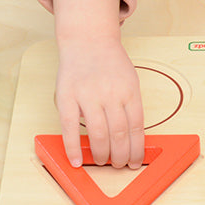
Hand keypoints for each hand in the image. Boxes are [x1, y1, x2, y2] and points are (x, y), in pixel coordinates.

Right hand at [54, 34, 143, 168]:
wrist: (88, 40)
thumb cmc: (110, 63)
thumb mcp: (130, 80)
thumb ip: (130, 105)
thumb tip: (133, 138)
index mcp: (130, 90)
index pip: (137, 127)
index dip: (137, 149)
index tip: (136, 161)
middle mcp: (110, 93)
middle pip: (119, 134)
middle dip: (121, 156)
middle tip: (119, 165)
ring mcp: (88, 94)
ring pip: (98, 134)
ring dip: (101, 154)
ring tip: (102, 161)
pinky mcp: (67, 96)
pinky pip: (70, 127)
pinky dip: (73, 147)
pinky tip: (76, 160)